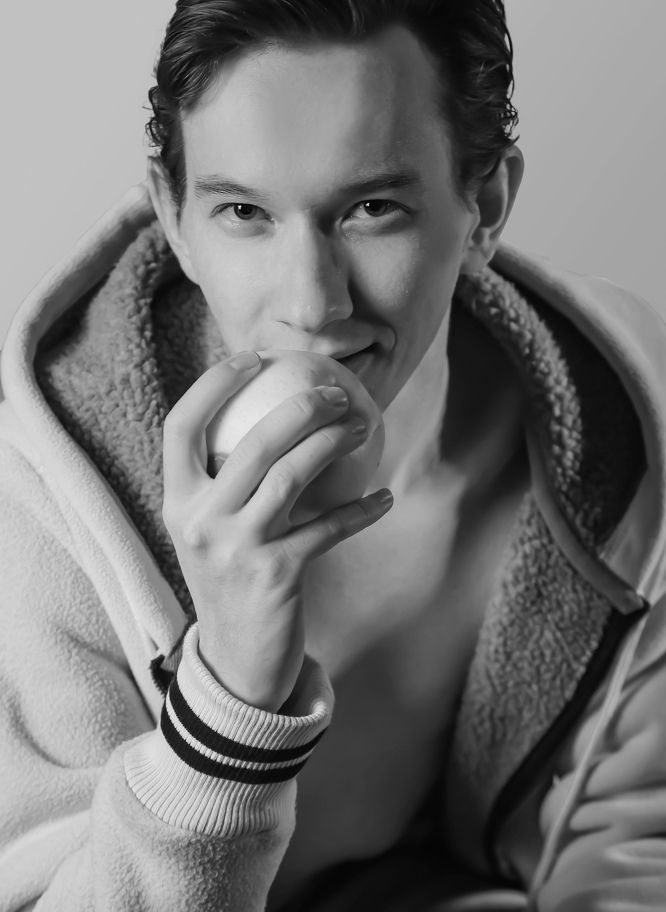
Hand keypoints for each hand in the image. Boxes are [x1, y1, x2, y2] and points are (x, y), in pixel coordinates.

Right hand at [162, 351, 392, 711]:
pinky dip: (362, 510)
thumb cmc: (230, 575)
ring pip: (292, 476)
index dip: (215, 384)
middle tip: (336, 393)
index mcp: (177, 501)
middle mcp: (199, 521)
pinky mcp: (277, 574)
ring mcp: (237, 548)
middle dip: (301, 407)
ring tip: (363, 427)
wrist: (235, 658)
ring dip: (335, 444)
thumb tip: (274, 415)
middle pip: (253, 443)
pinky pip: (329, 527)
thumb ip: (223, 481)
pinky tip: (385, 496)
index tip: (255, 357)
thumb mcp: (208, 529)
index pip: (181, 426)